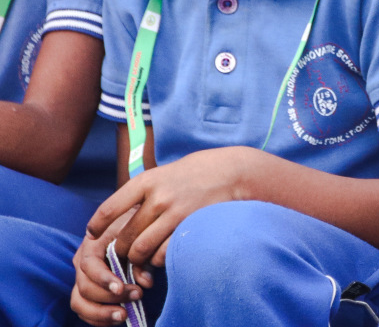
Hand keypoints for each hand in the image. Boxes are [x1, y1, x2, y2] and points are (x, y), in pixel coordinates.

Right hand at [71, 209, 151, 325]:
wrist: (135, 221)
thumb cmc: (138, 226)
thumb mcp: (140, 234)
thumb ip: (142, 258)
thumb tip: (145, 283)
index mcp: (92, 244)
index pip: (89, 266)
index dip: (103, 279)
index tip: (120, 288)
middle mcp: (83, 262)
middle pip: (84, 287)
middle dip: (109, 297)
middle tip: (138, 295)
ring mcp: (83, 278)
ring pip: (79, 303)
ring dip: (100, 313)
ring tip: (124, 315)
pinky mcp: (88, 290)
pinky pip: (85, 309)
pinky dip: (99, 318)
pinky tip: (118, 318)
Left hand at [86, 146, 254, 268]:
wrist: (232, 171)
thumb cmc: (196, 172)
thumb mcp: (165, 172)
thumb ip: (143, 191)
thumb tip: (117, 213)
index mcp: (147, 181)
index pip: (109, 208)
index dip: (97, 226)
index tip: (93, 234)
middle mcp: (157, 197)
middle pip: (125, 236)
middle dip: (121, 250)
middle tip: (124, 254)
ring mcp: (174, 213)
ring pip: (141, 249)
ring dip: (138, 259)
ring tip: (141, 259)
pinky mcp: (189, 227)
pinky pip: (163, 254)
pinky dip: (158, 260)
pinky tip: (161, 256)